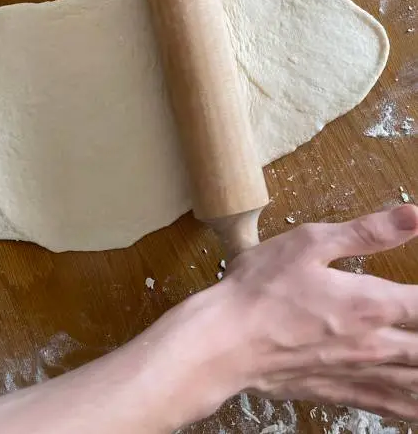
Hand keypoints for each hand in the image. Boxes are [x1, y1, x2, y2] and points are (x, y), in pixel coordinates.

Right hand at [0, 206, 417, 433]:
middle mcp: (376, 345)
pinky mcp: (341, 392)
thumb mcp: (310, 243)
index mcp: (372, 302)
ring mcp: (360, 374)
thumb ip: (367, 231)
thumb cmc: (262, 288)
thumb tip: (414, 214)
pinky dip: (413, 408)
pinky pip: (394, 409)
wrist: (224, 341)